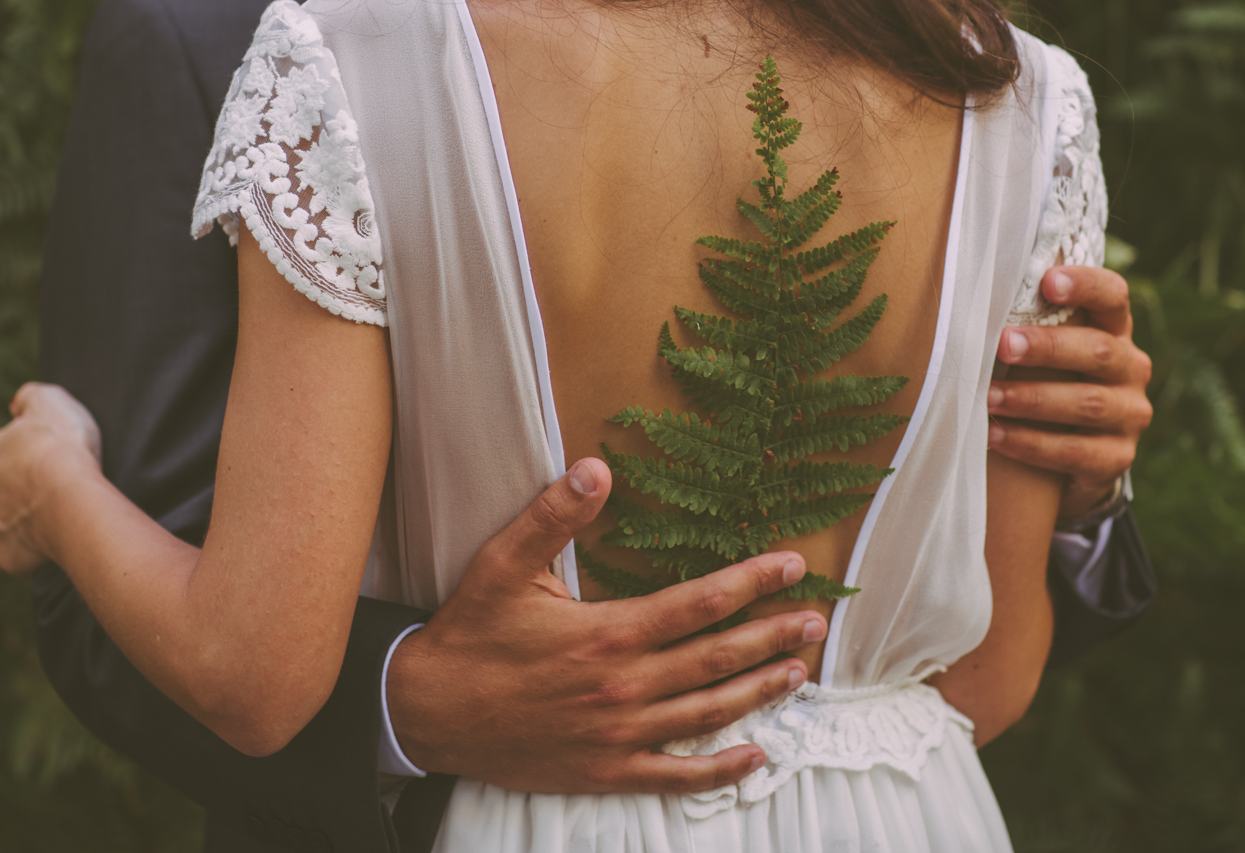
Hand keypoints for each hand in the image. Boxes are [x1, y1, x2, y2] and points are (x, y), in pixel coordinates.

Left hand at [0, 382, 103, 574]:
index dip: (31, 454)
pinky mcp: (6, 554)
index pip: (4, 452)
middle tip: (59, 488)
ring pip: (8, 522)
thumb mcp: (50, 400)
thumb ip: (29, 397)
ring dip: (28, 519)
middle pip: (3, 490)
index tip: (54, 456)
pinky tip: (55, 541)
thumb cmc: (63, 446)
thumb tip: (16, 404)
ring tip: (60, 516)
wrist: (67, 495)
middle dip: (25, 490)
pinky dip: (33, 550)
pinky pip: (18, 553)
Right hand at [388, 457, 825, 792]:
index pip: (699, 603)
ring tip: (798, 671)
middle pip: (717, 659)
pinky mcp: (606, 771)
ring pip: (708, 714)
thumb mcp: (502, 566)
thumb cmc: (469, 635)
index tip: (791, 564)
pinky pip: (676, 774)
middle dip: (771, 636)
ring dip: (759, 691)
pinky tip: (755, 756)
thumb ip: (552, 517)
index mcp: (608, 634)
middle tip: (816, 620)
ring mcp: (619, 736)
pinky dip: (720, 768)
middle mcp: (624, 688)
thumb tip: (595, 468)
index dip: (751, 581)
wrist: (428, 714)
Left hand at [988, 266, 1152, 522]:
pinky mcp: (1118, 457)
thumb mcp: (1047, 349)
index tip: (1048, 281)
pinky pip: (1076, 452)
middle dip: (1047, 347)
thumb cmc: (1049, 379)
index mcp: (1115, 329)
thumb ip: (1030, 323)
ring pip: (1086, 403)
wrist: (1074, 452)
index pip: (1113, 297)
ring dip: (1032, 399)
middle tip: (1002, 345)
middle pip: (1097, 351)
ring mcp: (1130, 415)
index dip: (1085, 286)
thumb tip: (976, 297)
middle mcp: (1131, 368)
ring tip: (988, 398)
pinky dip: (1032, 444)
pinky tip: (996, 436)